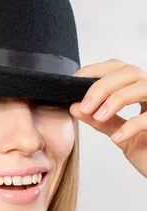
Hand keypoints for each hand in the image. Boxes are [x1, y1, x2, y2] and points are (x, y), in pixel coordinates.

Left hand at [70, 58, 146, 177]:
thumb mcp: (119, 133)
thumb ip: (99, 120)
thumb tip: (74, 106)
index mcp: (140, 91)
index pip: (118, 68)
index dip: (95, 70)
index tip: (75, 82)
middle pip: (129, 72)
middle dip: (102, 87)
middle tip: (85, 107)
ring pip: (142, 87)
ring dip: (115, 100)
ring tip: (99, 117)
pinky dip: (131, 126)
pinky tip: (117, 137)